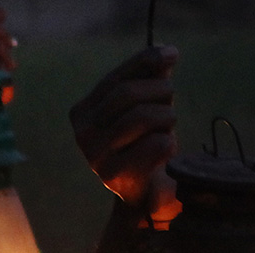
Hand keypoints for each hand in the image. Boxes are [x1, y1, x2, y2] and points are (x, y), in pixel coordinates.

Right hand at [71, 46, 180, 218]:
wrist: (144, 199)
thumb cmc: (145, 147)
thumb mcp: (148, 109)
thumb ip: (152, 80)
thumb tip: (167, 51)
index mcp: (83, 112)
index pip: (115, 78)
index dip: (144, 61)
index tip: (172, 53)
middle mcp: (82, 133)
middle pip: (127, 95)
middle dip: (160, 92)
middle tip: (172, 103)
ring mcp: (95, 156)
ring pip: (142, 117)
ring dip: (166, 118)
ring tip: (169, 129)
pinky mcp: (115, 176)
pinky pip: (155, 145)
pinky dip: (168, 143)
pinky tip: (166, 152)